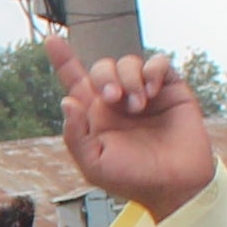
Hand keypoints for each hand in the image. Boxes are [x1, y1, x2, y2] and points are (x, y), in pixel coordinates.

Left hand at [58, 52, 216, 219]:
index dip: (63, 60)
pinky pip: (159, 63)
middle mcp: (117, 100)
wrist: (176, 185)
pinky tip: (152, 92)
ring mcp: (143, 92)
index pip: (75, 81)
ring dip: (130, 79)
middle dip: (104, 76)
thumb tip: (67, 102)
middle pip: (102, 67)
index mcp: (95, 115)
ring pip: (129, 62)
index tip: (51, 41)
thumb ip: (76, 135)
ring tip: (139, 106)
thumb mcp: (94, 164)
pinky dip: (153, 71)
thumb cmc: (134, 179)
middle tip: (113, 98)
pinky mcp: (170, 89)